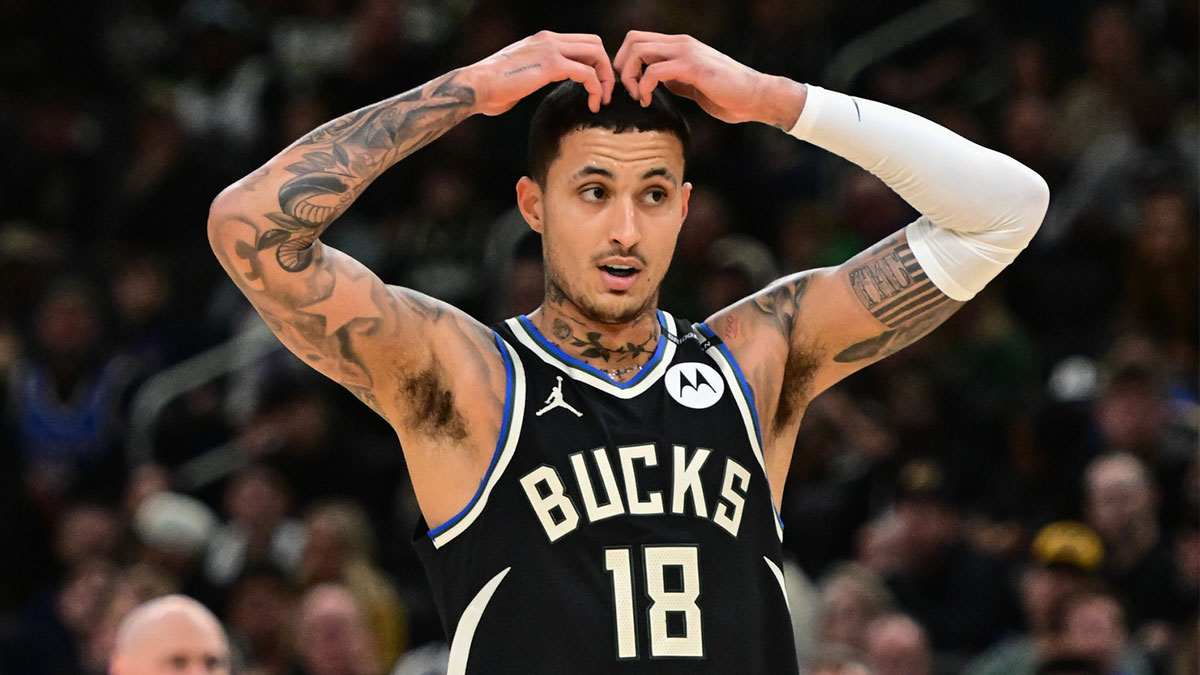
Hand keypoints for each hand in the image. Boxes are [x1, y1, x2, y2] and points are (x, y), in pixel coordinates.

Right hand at [463, 31, 615, 116]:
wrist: (475, 87)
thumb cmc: (491, 89)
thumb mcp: (519, 74)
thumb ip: (535, 74)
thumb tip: (533, 84)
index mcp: (542, 40)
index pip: (581, 42)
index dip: (594, 63)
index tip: (595, 86)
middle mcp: (548, 39)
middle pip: (594, 43)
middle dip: (605, 68)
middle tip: (604, 94)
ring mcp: (550, 49)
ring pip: (596, 54)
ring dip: (605, 79)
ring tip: (601, 101)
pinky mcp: (551, 65)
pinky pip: (587, 73)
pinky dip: (596, 89)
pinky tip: (593, 104)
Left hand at [613, 31, 805, 127]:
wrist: (756, 97)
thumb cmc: (728, 95)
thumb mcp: (693, 83)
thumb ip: (674, 78)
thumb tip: (655, 81)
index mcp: (680, 46)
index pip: (639, 39)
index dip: (626, 61)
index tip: (630, 86)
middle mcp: (681, 43)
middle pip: (633, 39)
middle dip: (621, 67)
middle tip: (628, 92)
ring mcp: (687, 53)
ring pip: (639, 51)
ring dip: (629, 76)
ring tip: (638, 97)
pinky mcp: (692, 68)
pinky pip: (653, 70)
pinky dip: (642, 87)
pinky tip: (647, 101)